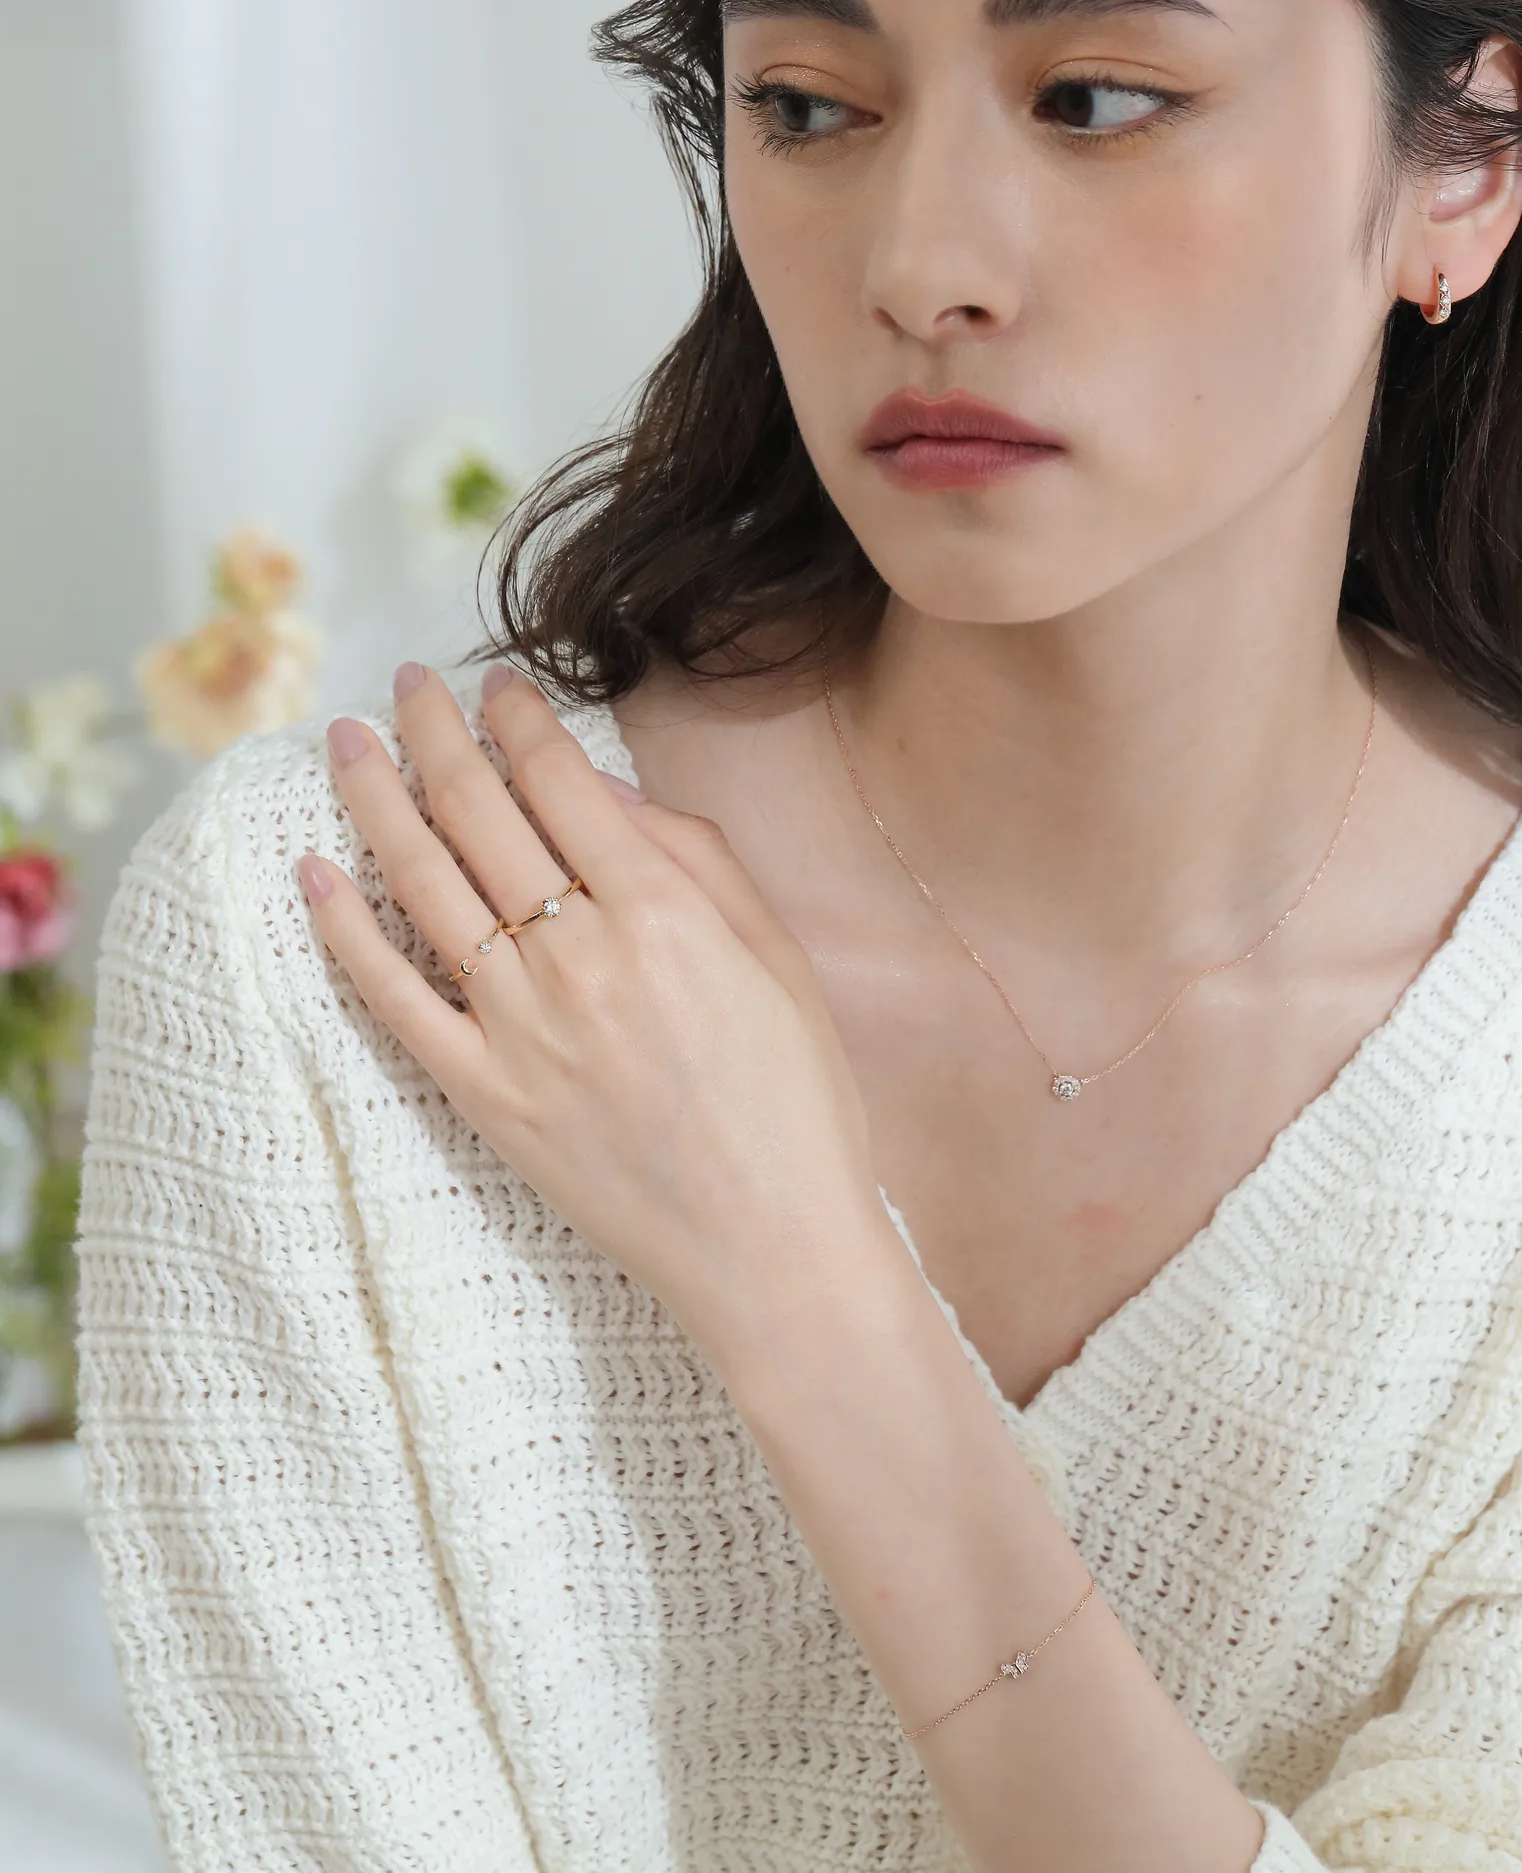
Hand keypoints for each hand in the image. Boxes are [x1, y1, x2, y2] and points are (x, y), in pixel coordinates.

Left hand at [297, 663, 889, 1365]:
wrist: (774, 1249)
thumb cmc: (797, 1100)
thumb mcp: (779, 957)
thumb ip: (700, 862)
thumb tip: (611, 793)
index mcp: (662, 912)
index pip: (560, 780)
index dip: (517, 718)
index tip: (494, 684)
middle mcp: (578, 955)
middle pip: (480, 813)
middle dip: (435, 732)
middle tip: (404, 685)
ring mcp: (520, 1027)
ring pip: (425, 885)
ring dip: (377, 800)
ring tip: (347, 743)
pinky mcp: (484, 1095)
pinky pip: (395, 999)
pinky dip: (346, 932)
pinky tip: (314, 872)